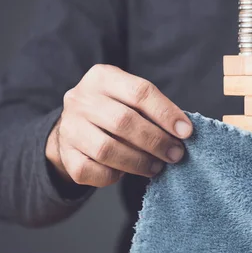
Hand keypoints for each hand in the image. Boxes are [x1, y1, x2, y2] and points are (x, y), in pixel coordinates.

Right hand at [45, 64, 192, 187]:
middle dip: (156, 141)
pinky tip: (125, 173)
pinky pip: (92, 170)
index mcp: (103, 77)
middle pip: (123, 121)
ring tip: (157, 167)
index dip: (166, 113)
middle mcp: (80, 99)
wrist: (75, 127)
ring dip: (139, 162)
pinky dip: (113, 175)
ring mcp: (69, 127)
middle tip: (176, 154)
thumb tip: (183, 133)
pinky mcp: (65, 154)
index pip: (139, 92)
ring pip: (107, 149)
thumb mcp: (131, 98)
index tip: (186, 132)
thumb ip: (154, 110)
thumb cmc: (116, 110)